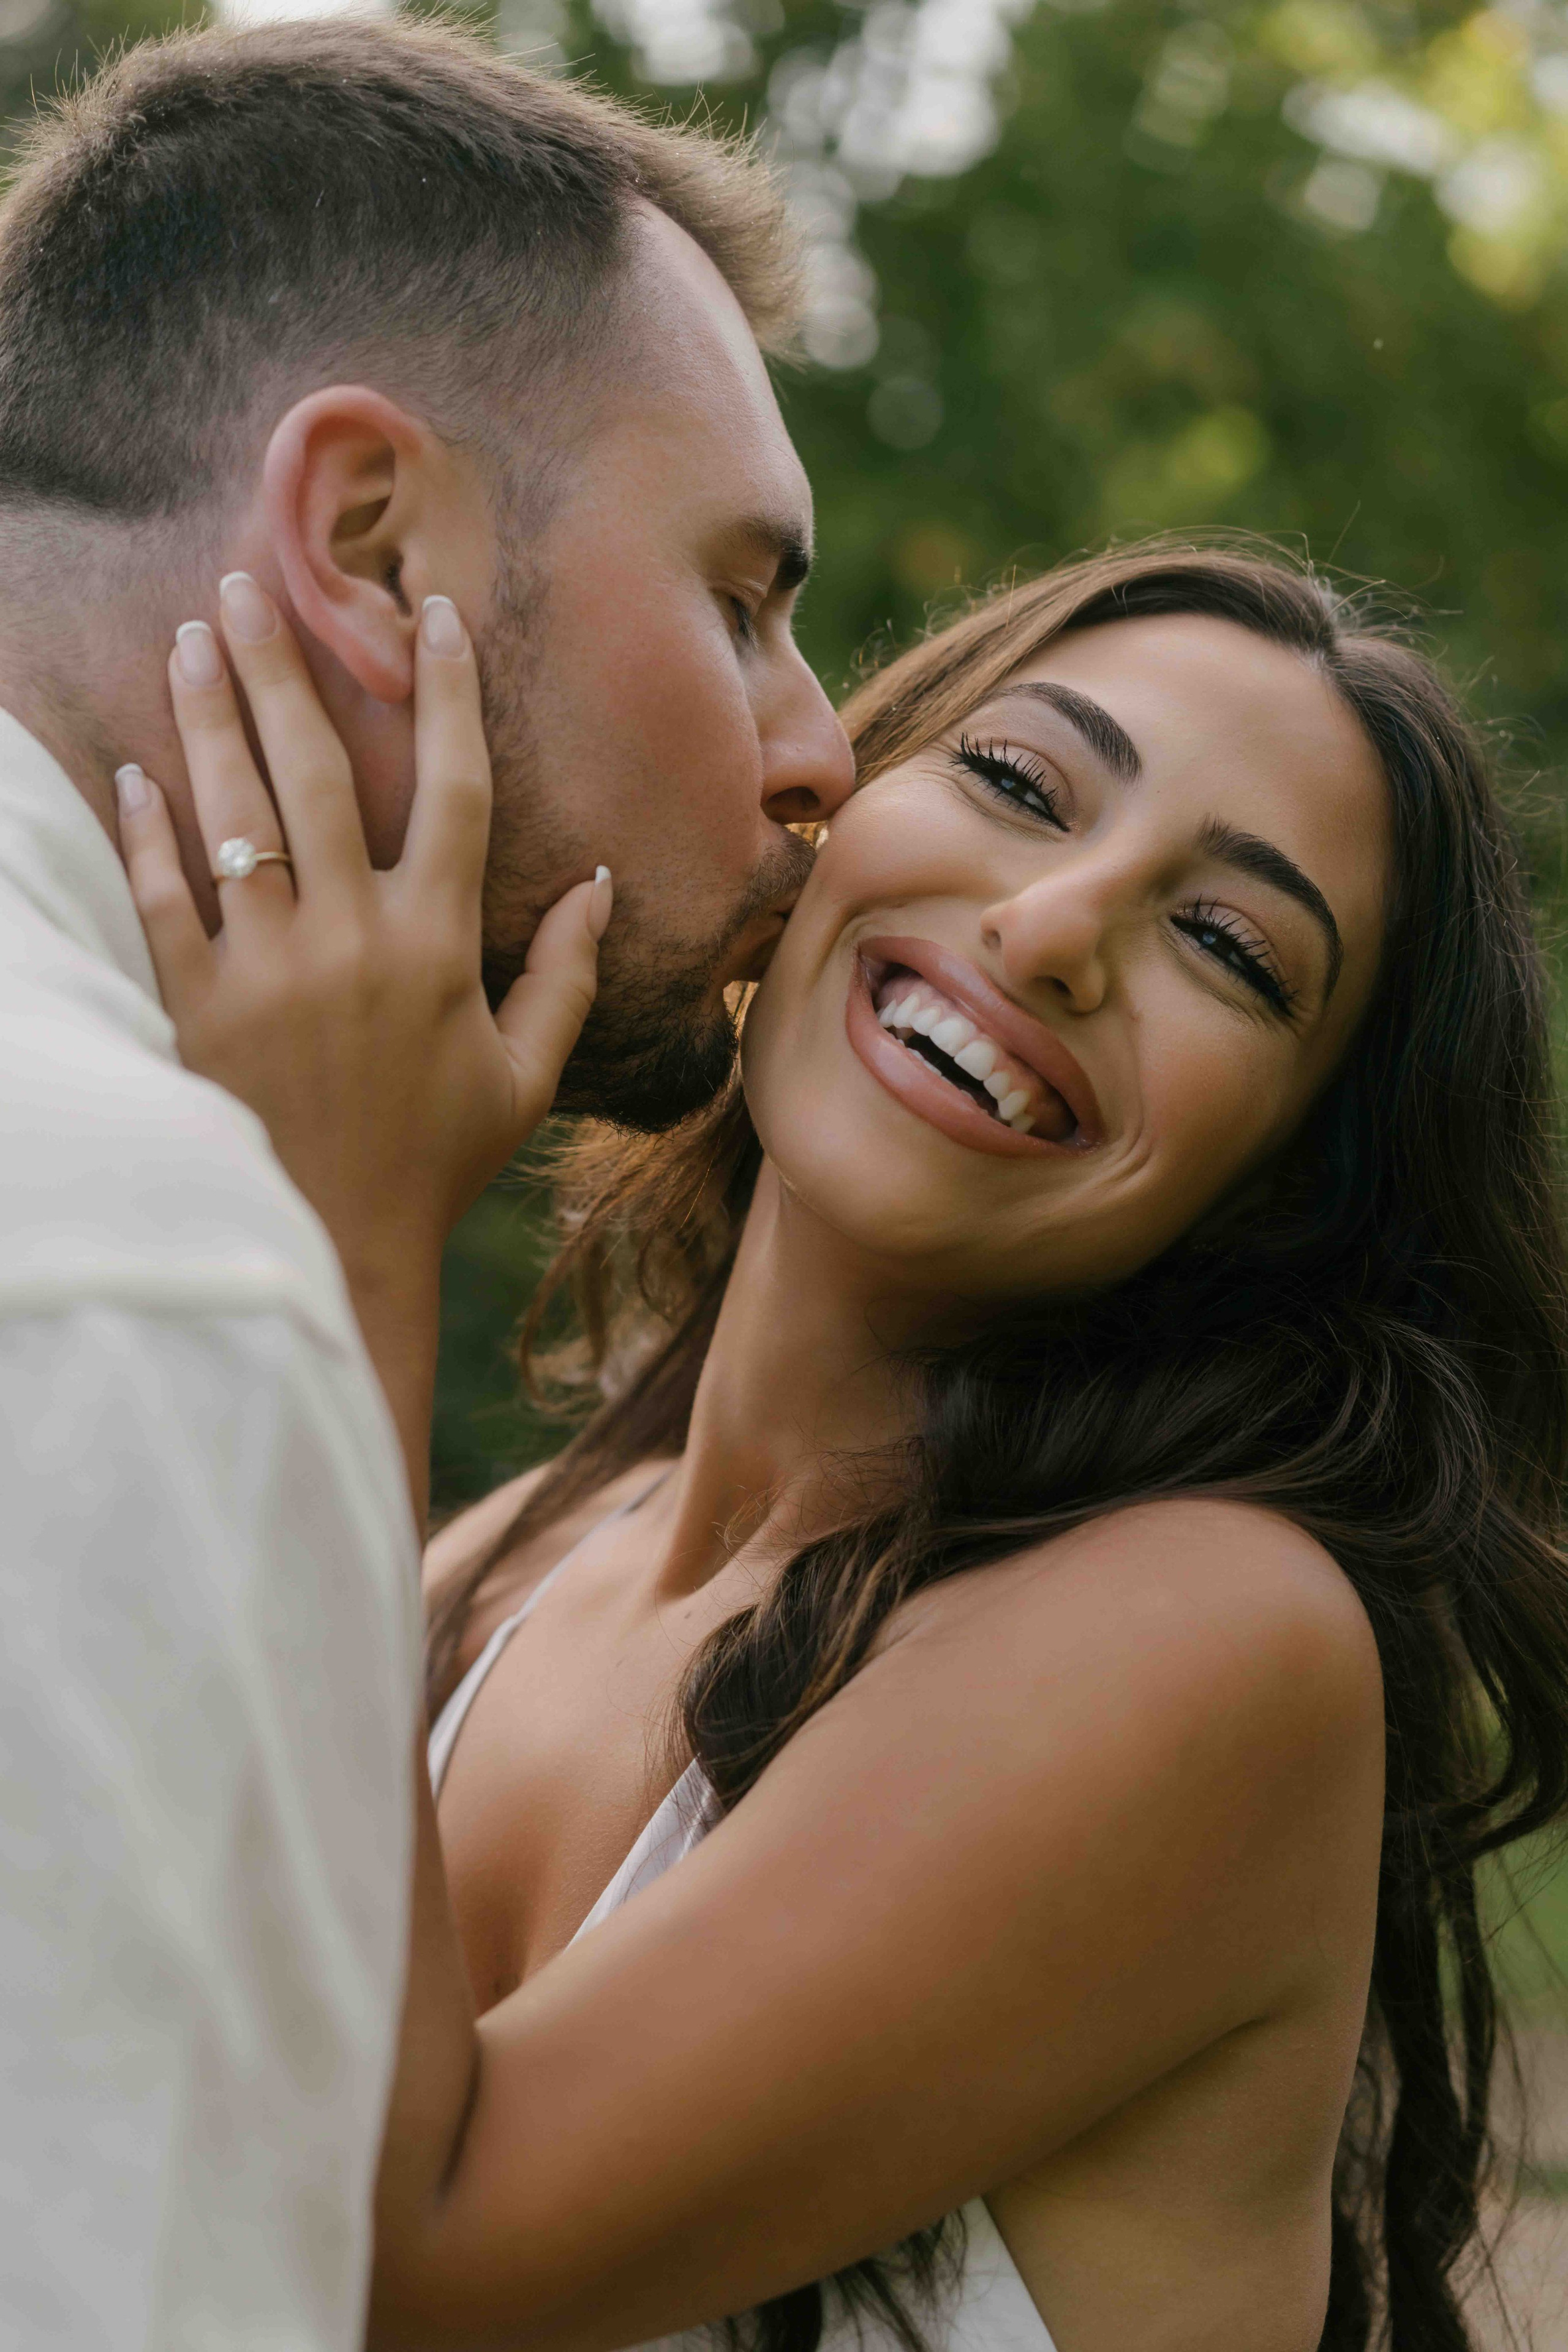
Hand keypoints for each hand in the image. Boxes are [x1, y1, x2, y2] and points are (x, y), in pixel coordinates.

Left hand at [116, 575, 609, 1514]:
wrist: (334, 1251)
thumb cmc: (438, 1162)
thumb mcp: (525, 1078)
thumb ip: (568, 977)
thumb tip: (603, 883)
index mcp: (438, 946)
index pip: (454, 789)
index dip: (446, 693)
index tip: (430, 613)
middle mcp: (352, 939)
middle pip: (320, 772)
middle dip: (285, 667)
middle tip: (250, 584)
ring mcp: (266, 969)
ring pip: (235, 814)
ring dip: (208, 718)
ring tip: (188, 640)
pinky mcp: (195, 1005)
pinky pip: (162, 900)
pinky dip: (144, 833)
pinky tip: (130, 771)